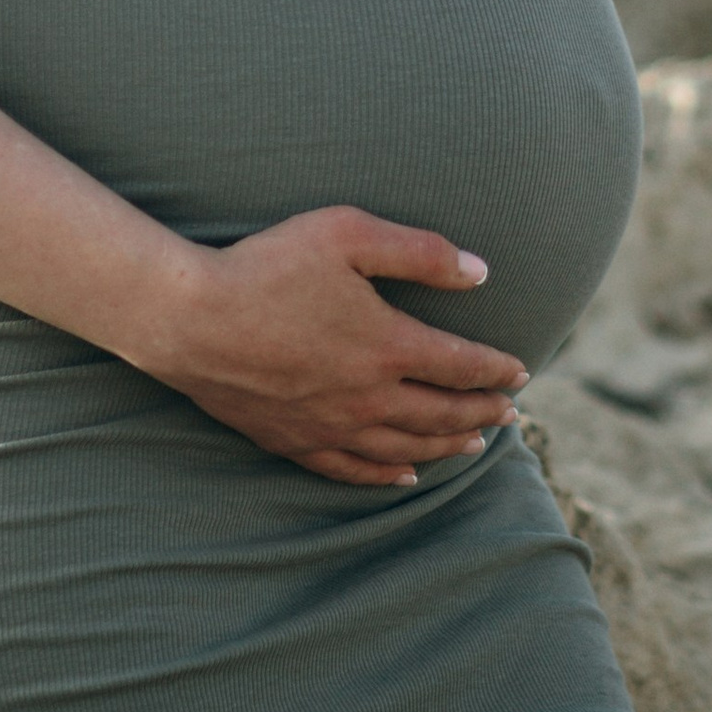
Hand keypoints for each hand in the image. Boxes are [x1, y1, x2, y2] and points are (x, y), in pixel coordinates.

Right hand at [135, 209, 528, 487]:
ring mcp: (330, 426)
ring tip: (474, 446)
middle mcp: (368, 397)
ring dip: (446, 447)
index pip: (462, 365)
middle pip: (442, 414)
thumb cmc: (266, 266)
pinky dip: (387, 476)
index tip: (522, 371)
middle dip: (483, 414)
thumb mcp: (347, 234)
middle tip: (510, 414)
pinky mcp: (293, 441)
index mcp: (388, 345)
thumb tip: (480, 270)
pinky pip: (353, 471)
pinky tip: (405, 476)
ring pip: (405, 448)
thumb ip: (419, 251)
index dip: (497, 370)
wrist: (189, 318)